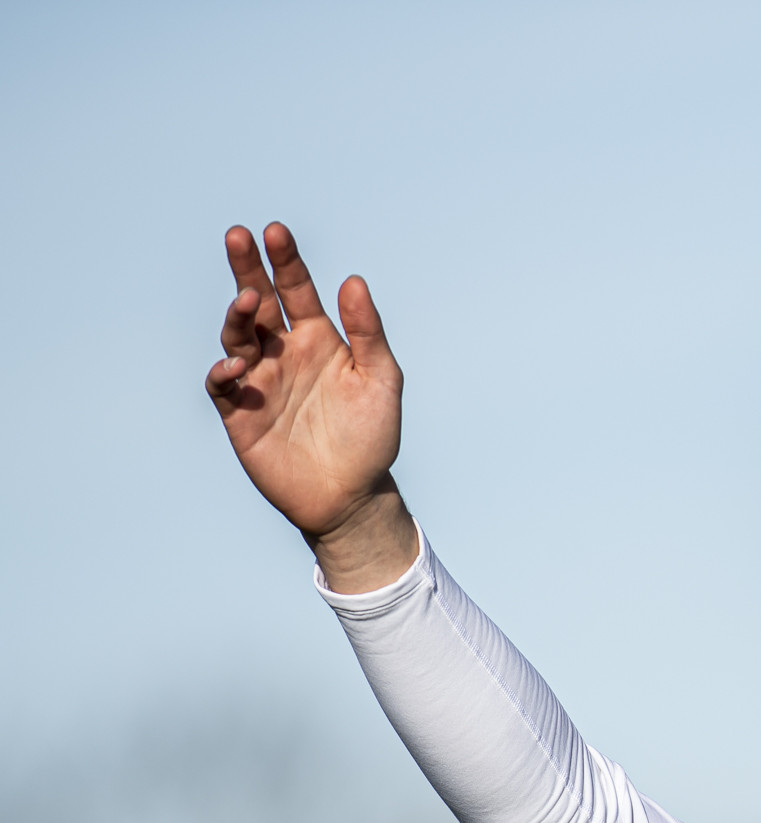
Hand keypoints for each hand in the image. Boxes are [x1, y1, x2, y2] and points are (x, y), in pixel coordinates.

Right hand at [206, 223, 416, 590]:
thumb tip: (354, 281)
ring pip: (236, 337)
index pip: (297, 290)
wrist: (353, 496)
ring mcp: (259, 381)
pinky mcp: (240, 414)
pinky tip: (236, 365)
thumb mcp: (381, 380)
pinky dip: (223, 372)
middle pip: (258, 302)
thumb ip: (368, 332)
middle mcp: (284, 353)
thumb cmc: (372, 437)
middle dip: (247, 269)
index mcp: (318, 339)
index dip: (285, 260)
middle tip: (238, 236)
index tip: (275, 231)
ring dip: (237, 316)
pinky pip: (222, 386)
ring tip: (247, 301)